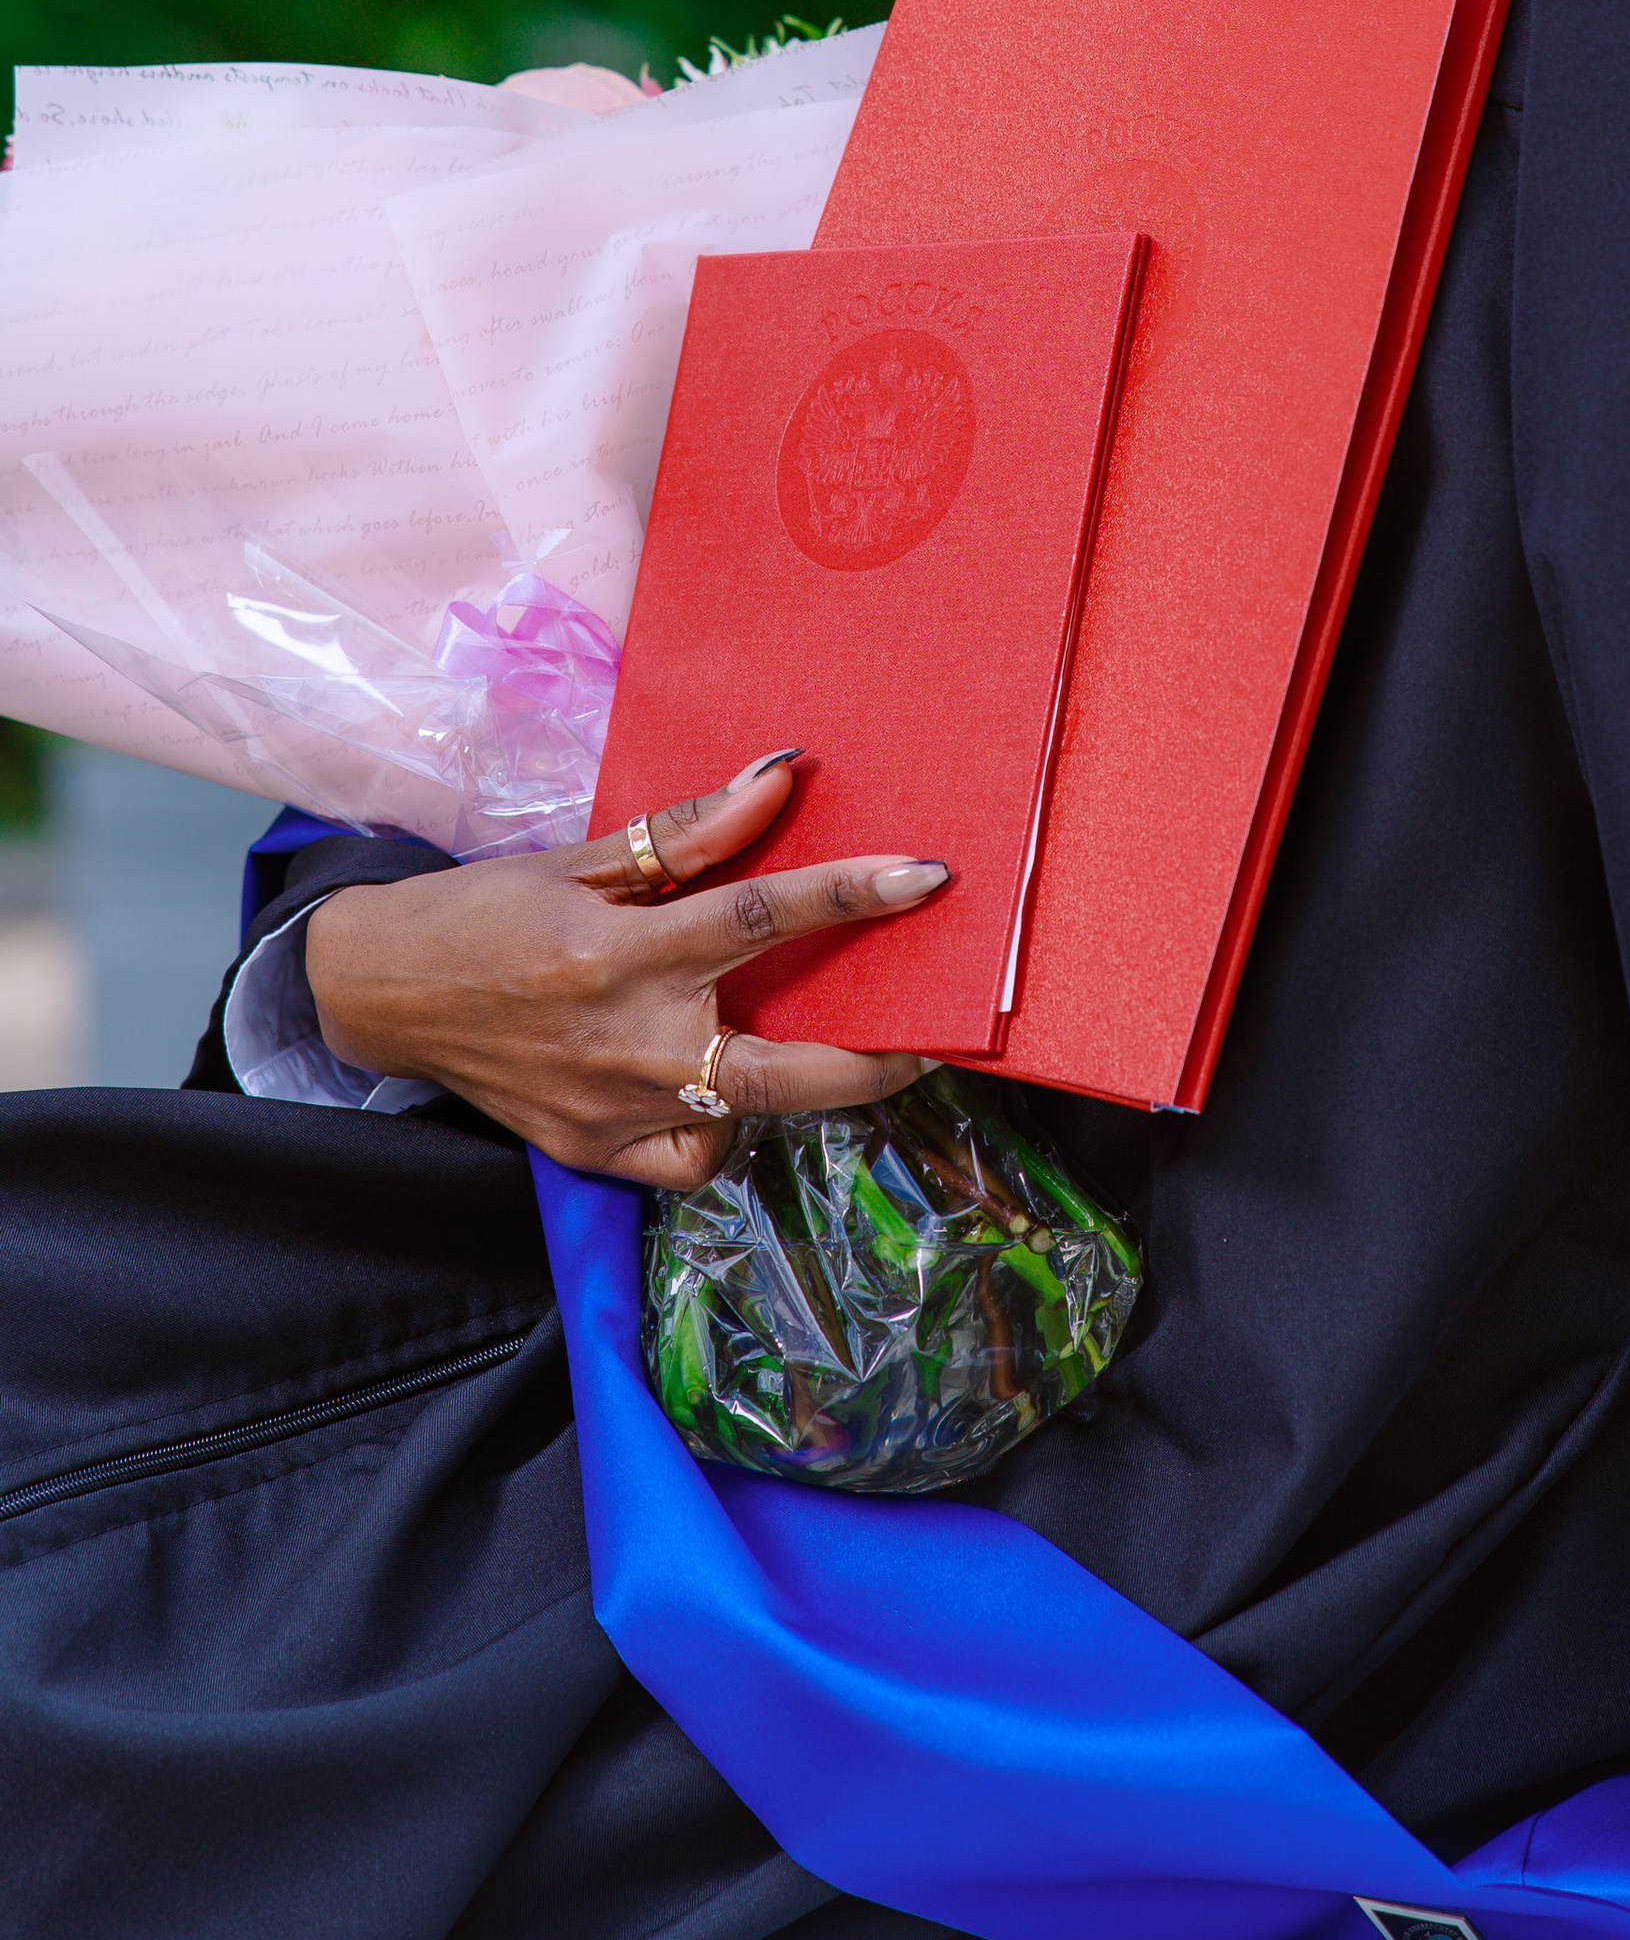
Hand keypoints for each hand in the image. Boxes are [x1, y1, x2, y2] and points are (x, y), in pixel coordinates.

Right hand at [304, 752, 940, 1185]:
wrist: (383, 992)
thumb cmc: (488, 912)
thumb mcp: (584, 860)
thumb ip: (688, 833)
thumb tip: (781, 778)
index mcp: (621, 953)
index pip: (758, 917)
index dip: (850, 893)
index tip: (928, 878)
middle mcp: (624, 1042)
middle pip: (781, 1070)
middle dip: (873, 1060)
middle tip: (935, 1035)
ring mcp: (609, 1111)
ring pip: (743, 1122)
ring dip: (797, 1089)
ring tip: (827, 1049)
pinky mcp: (593, 1155)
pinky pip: (690, 1161)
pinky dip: (719, 1132)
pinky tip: (719, 1091)